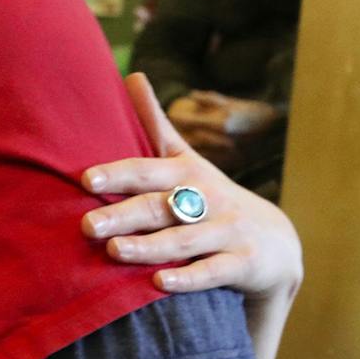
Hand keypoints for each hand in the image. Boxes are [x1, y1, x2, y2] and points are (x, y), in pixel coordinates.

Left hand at [80, 74, 302, 301]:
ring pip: (184, 240)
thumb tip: (131, 75)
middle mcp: (207, 199)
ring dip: (149, 247)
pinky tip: (160, 283)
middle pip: (160, 207)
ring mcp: (227, 231)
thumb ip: (154, 124)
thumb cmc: (210, 197)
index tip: (85, 178)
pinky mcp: (242, 263)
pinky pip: (213, 272)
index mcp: (186, 173)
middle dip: (124, 215)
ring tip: (115, 251)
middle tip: (87, 225)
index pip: (148, 171)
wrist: (274, 243)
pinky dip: (188, 278)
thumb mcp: (185, 159)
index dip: (118, 173)